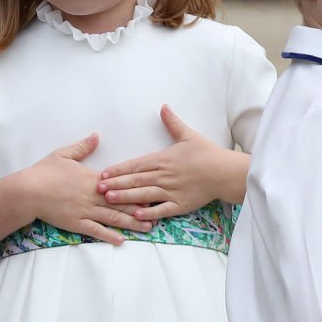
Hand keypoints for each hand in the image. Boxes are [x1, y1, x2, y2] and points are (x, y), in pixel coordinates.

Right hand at [21, 134, 151, 244]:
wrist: (28, 190)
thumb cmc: (45, 171)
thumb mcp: (64, 154)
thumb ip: (83, 146)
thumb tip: (96, 136)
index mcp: (93, 179)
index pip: (120, 184)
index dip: (138, 188)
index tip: (154, 189)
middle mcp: (93, 196)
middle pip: (122, 203)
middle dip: (142, 208)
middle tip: (160, 211)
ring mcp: (85, 211)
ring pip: (113, 218)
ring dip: (132, 223)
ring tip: (148, 228)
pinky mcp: (76, 223)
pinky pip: (96, 231)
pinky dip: (109, 236)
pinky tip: (121, 240)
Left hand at [97, 105, 248, 219]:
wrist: (225, 172)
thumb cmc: (207, 153)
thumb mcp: (188, 135)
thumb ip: (173, 123)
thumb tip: (163, 106)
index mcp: (163, 159)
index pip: (135, 165)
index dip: (118, 169)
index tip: (103, 173)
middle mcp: (164, 176)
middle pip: (135, 180)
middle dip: (115, 184)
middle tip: (97, 188)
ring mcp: (171, 191)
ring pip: (144, 194)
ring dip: (125, 197)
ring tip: (109, 199)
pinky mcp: (180, 204)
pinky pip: (162, 210)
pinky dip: (149, 212)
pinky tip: (136, 214)